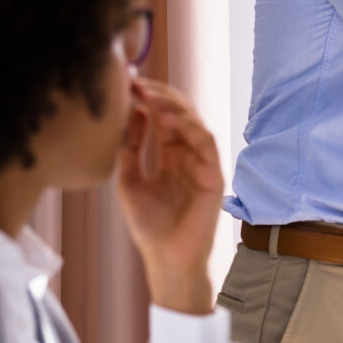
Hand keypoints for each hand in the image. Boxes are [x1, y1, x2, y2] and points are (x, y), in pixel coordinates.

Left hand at [117, 78, 224, 314]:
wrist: (165, 258)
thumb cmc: (148, 225)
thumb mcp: (129, 181)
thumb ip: (130, 148)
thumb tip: (134, 111)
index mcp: (170, 155)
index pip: (163, 117)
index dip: (148, 99)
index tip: (127, 85)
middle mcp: (188, 155)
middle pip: (180, 114)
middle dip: (160, 96)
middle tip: (137, 84)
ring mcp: (203, 163)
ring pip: (195, 123)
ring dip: (173, 107)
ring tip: (150, 98)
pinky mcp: (214, 175)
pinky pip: (207, 142)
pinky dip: (190, 127)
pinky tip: (168, 120)